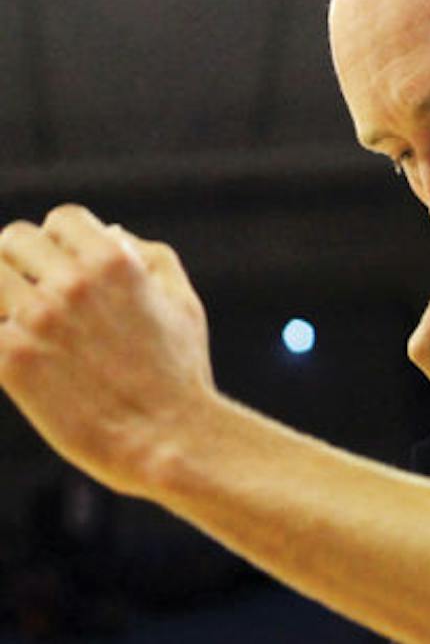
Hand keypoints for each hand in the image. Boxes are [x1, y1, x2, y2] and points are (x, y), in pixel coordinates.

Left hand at [0, 205, 213, 496]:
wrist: (165, 437)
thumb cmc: (180, 371)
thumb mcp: (182, 301)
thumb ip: (152, 256)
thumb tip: (112, 232)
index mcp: (115, 260)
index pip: (61, 220)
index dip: (61, 241)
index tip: (62, 267)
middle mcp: (72, 282)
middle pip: (13, 240)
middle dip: (20, 261)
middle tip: (28, 291)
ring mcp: (38, 320)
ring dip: (0, 295)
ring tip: (15, 319)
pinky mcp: (12, 361)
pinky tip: (12, 354)